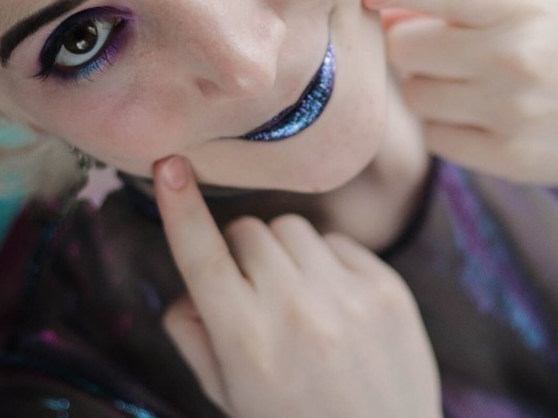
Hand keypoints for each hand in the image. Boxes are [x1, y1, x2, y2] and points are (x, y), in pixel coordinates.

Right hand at [153, 157, 442, 417]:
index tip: (171, 163)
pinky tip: (332, 303)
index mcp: (247, 341)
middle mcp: (296, 312)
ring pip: (291, 228)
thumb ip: (196, 337)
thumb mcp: (230, 396)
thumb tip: (188, 287)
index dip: (182, 208)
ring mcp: (347, 296)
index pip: (203, 258)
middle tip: (250, 290)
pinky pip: (338, 241)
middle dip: (239, 251)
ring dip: (282, 251)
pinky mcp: (387, 288)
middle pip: (248, 231)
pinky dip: (325, 261)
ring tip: (295, 298)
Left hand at [364, 0, 557, 187]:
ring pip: (413, 95)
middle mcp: (519, 56)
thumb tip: (380, 8)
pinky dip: (445, 126)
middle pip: (404, 48)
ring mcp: (513, 111)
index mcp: (526, 4)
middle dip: (409, 46)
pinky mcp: (508, 158)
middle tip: (442, 48)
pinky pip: (434, 138)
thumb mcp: (530, 2)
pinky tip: (483, 116)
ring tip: (469, 81)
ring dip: (425, 87)